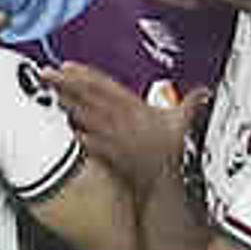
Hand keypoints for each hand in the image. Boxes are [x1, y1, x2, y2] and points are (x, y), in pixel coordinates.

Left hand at [45, 62, 192, 185]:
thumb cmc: (171, 154)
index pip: (104, 85)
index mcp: (133, 108)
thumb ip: (192, 103)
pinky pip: (82, 138)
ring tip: (49, 90)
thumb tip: (204, 92)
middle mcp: (117, 120)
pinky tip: (60, 123)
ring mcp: (107, 136)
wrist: (162, 184)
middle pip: (86, 96)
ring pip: (80, 114)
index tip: (68, 65)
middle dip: (64, 83)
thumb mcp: (182, 123)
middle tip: (46, 72)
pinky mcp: (103, 152)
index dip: (84, 74)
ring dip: (63, 101)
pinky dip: (71, 129)